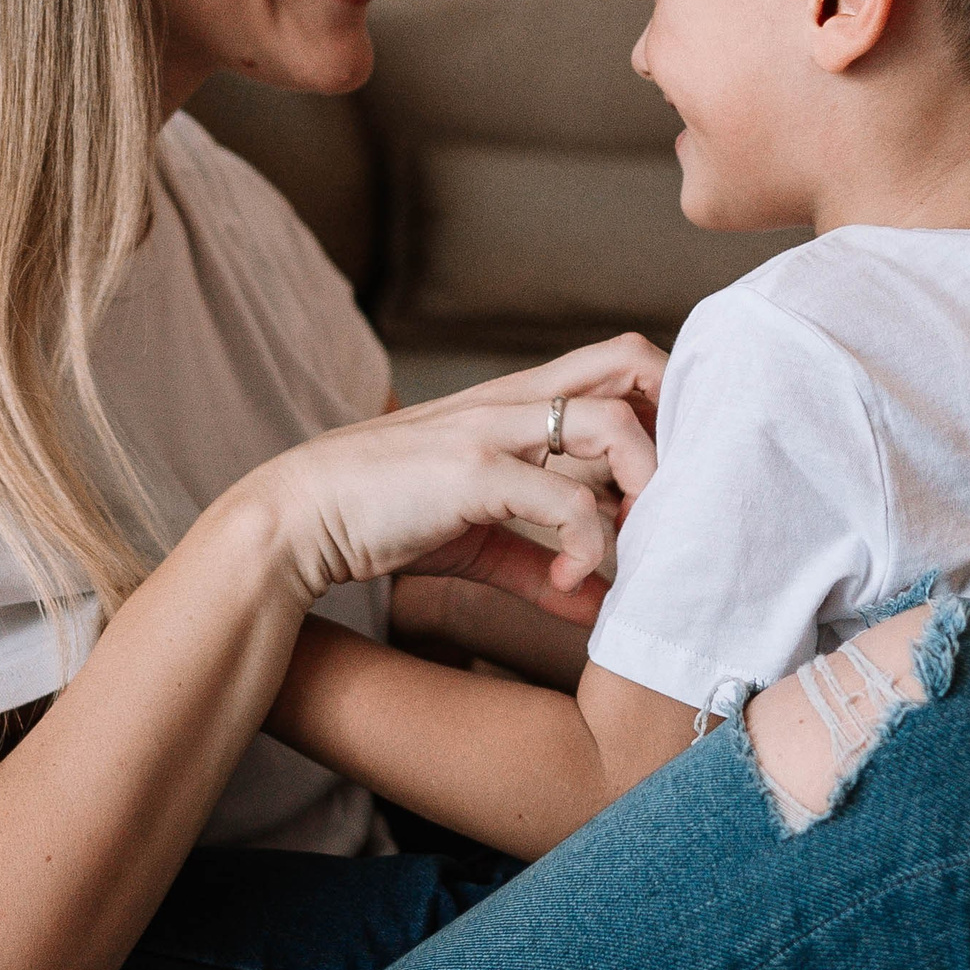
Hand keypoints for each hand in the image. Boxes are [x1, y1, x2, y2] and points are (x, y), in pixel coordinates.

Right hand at [238, 333, 666, 614]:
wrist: (294, 520)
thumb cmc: (380, 519)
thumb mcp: (475, 541)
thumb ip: (540, 566)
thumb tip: (599, 607)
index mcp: (513, 402)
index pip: (616, 365)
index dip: (661, 410)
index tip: (668, 483)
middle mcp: (511, 401)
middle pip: (629, 361)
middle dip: (675, 420)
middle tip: (672, 497)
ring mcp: (492, 429)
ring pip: (613, 427)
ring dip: (646, 490)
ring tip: (636, 546)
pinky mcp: (473, 471)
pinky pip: (567, 501)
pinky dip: (587, 549)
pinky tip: (568, 585)